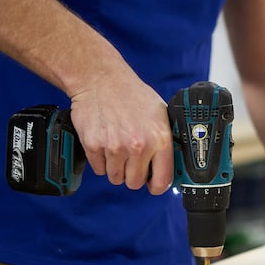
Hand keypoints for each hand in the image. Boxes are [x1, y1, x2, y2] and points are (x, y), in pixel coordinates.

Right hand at [69, 64, 172, 194]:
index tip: (153, 183)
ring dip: (116, 168)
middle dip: (133, 174)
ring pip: (116, 178)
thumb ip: (165, 141)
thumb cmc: (132, 95)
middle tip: (130, 158)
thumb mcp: (160, 114)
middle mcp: (138, 145)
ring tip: (117, 146)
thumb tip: (171, 165)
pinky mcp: (94, 146)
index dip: (157, 185)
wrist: (101, 79)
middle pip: (135, 183)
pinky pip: (99, 170)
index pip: (162, 180)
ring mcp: (115, 147)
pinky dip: (101, 161)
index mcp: (159, 138)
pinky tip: (105, 142)